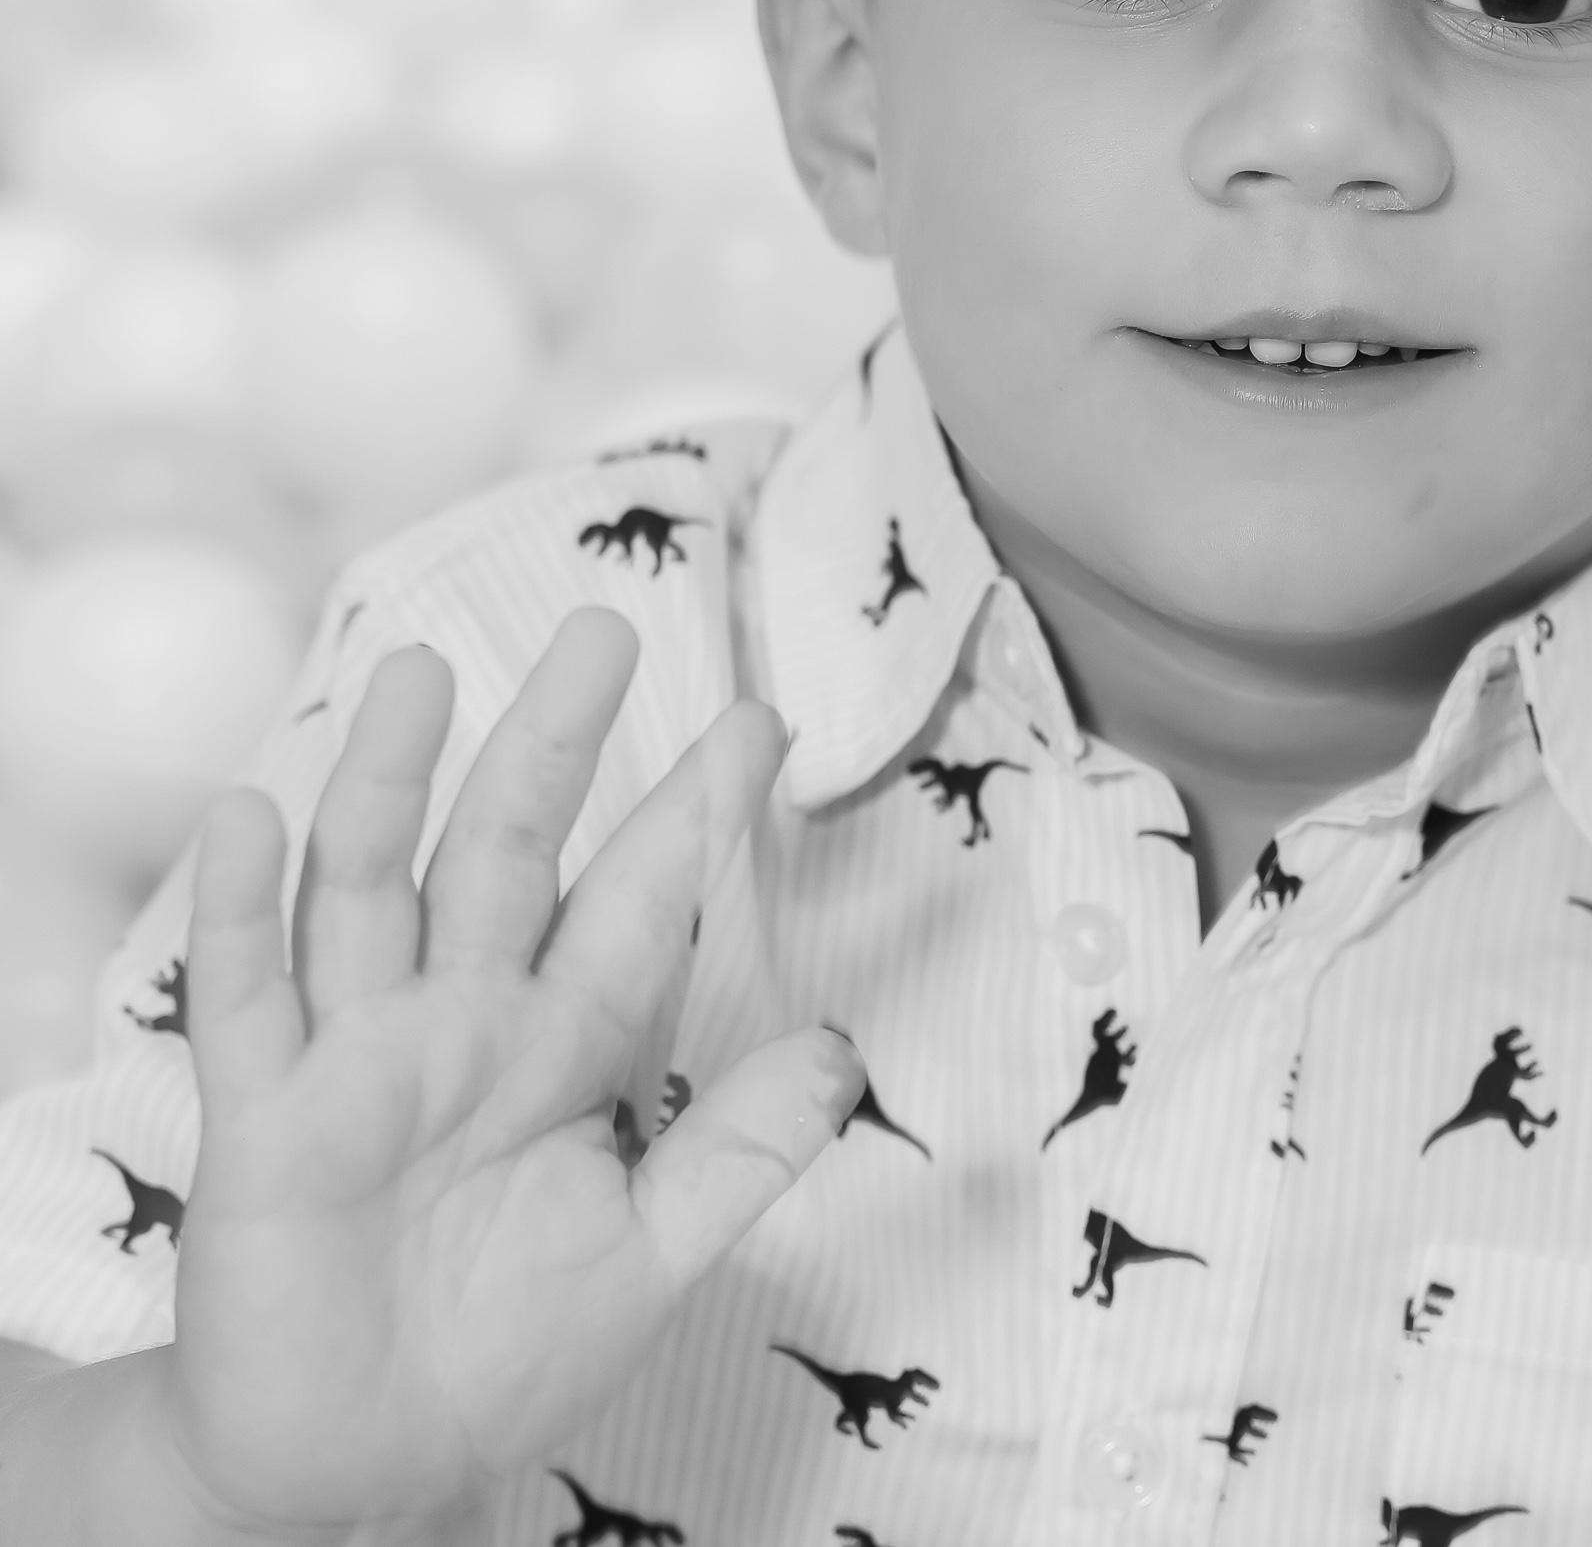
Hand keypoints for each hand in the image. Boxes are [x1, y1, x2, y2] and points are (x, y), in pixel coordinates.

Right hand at [163, 605, 862, 1531]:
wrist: (362, 1468)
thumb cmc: (507, 1352)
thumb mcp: (651, 1255)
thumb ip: (739, 1152)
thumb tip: (847, 1052)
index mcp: (564, 1046)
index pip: (641, 905)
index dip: (695, 815)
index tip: (762, 723)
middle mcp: (463, 1022)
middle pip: (508, 853)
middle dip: (553, 746)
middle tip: (602, 631)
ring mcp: (357, 1057)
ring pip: (371, 888)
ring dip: (386, 781)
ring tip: (418, 674)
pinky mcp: (260, 1118)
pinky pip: (243, 997)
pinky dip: (243, 908)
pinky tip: (251, 812)